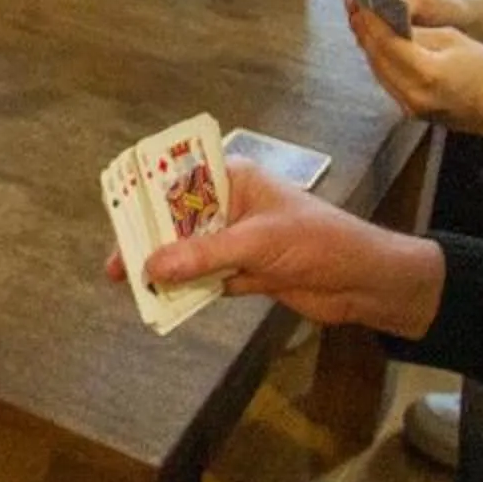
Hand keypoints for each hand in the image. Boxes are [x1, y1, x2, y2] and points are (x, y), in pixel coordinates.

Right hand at [116, 165, 446, 337]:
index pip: (181, 178)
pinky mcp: (247, 271)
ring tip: (133, 287)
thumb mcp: (257, 243)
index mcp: (235, 179)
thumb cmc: (318, 241)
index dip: (147, 196)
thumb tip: (152, 266)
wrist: (364, 281)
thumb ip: (204, 255)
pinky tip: (164, 302)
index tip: (118, 216)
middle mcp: (232, 206)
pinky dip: (188, 290)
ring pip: (190, 253)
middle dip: (150, 241)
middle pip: (179, 221)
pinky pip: (207, 279)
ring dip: (166, 269)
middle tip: (118, 265)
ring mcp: (239, 240)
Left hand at [351, 11, 482, 134]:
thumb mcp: (453, 40)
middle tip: (355, 7)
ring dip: (369, 46)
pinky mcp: (410, 111)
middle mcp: (412, 94)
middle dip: (364, 30)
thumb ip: (417, 33)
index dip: (371, 20)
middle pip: (377, 58)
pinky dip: (380, 62)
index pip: (387, 42)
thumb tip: (389, 23)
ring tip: (361, 22)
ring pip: (378, 71)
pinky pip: (387, 82)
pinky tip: (376, 46)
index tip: (360, 1)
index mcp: (426, 73)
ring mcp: (410, 106)